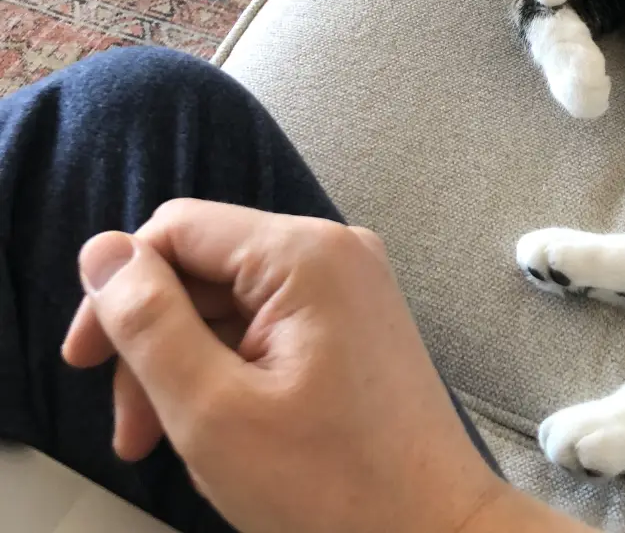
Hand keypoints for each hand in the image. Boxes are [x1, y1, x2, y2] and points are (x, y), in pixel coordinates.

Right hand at [61, 199, 505, 532]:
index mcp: (304, 253)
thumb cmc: (333, 486)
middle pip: (204, 266)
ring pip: (231, 299)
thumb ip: (149, 323)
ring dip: (186, 364)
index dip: (119, 290)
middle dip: (155, 342)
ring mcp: (349, 283)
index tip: (85, 362)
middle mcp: (333, 250)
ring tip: (166, 441)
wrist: (433, 531)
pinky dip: (230, 366)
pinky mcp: (352, 317)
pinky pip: (269, 320)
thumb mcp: (213, 410)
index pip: (178, 229)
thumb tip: (104, 253)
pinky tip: (218, 425)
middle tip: (133, 430)